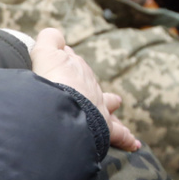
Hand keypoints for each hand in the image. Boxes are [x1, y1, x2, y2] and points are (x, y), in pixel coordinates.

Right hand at [30, 28, 139, 152]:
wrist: (62, 106)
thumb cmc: (50, 82)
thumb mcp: (44, 54)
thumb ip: (49, 40)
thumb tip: (54, 35)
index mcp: (74, 71)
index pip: (72, 64)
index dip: (65, 64)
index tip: (61, 65)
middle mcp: (90, 86)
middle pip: (90, 82)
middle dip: (88, 83)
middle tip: (83, 83)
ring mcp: (99, 107)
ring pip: (109, 103)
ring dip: (110, 105)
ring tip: (114, 105)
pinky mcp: (105, 128)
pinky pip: (120, 134)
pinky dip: (126, 138)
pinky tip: (134, 144)